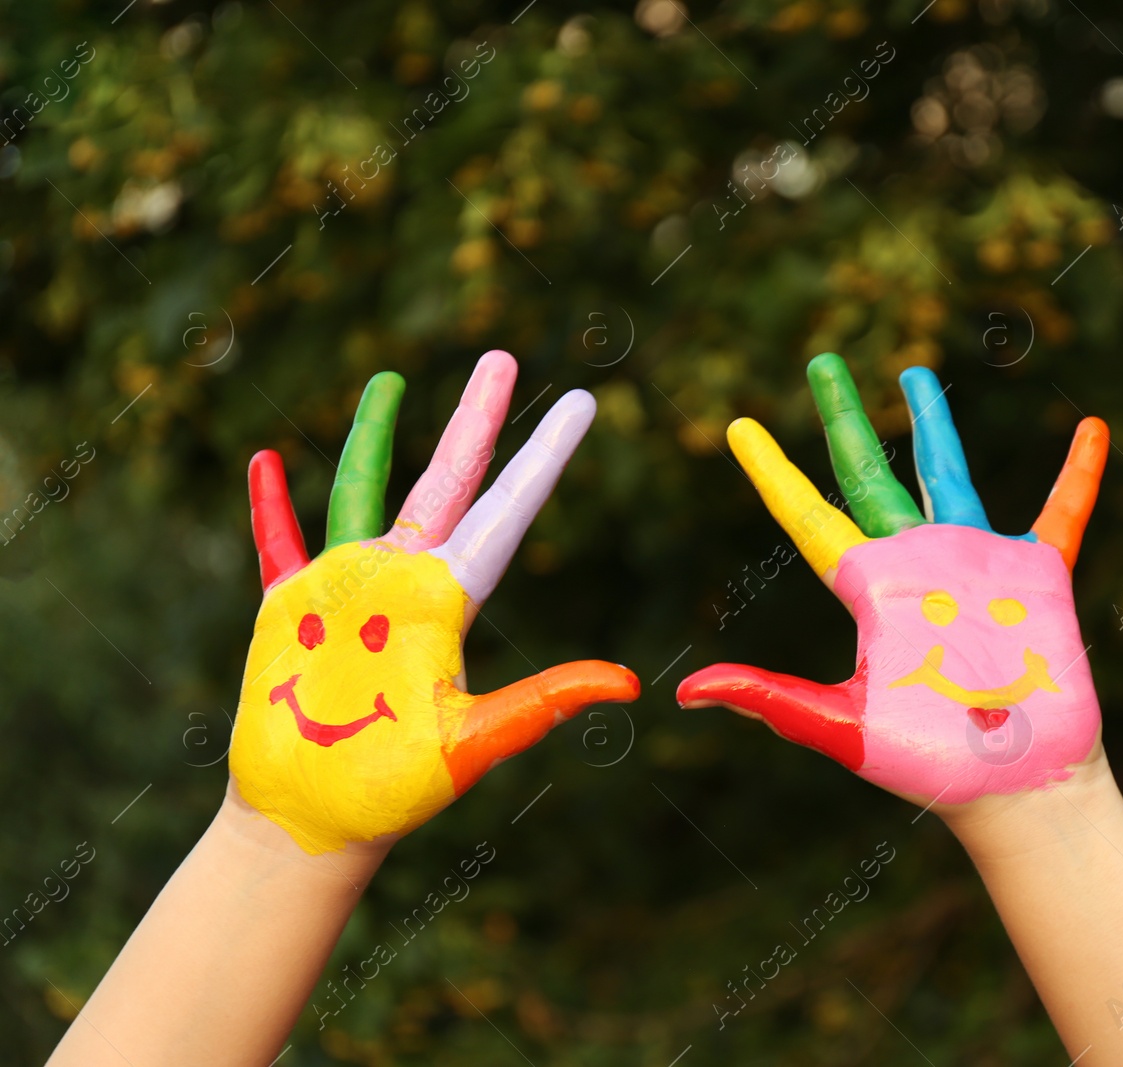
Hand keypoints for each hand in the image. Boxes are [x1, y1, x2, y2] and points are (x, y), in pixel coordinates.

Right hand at [231, 352, 638, 853]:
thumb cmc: (394, 794)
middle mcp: (408, 582)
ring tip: (394, 382)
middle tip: (505, 357)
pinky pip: (279, 542)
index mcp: (454, 601)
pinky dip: (271, 506)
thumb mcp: (473, 742)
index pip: (508, 510)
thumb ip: (541, 703)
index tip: (584, 404)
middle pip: (449, 480)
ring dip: (378, 438)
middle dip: (478, 420)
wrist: (314, 822)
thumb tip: (630, 683)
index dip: (544, 457)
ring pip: (364, 490)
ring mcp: (348, 589)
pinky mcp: (288, 608)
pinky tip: (266, 461)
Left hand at [678, 354, 1107, 808]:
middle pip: (871, 473)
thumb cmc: (932, 768)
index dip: (774, 473)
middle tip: (822, 362)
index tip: (739, 428)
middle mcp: (918, 565)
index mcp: (870, 591)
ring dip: (933, 425)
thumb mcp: (844, 728)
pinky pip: (1062, 513)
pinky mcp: (1039, 579)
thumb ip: (772, 699)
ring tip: (913, 373)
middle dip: (845, 418)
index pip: (809, 518)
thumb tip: (684, 693)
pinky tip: (1091, 429)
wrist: (1016, 789)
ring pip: (947, 475)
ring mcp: (978, 566)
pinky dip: (1079, 474)